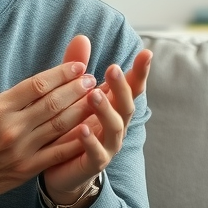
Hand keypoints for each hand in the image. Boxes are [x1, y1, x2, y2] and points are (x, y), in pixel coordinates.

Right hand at [0, 33, 99, 207]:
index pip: (37, 85)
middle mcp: (11, 127)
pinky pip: (57, 153)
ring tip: (96, 98)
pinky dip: (77, 140)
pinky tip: (91, 130)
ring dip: (80, 110)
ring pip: (59, 126)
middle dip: (76, 89)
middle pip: (53, 103)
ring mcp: (21, 150)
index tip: (78, 66)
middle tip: (92, 79)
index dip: (61, 74)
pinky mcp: (26, 168)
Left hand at [41, 40, 152, 205]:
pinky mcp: (93, 164)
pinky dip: (91, 141)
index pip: (132, 87)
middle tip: (112, 69)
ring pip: (114, 128)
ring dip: (106, 111)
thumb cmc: (69, 128)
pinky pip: (96, 153)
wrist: (61, 170)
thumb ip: (77, 69)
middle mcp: (116, 125)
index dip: (140, 71)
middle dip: (121, 87)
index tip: (146, 52)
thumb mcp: (73, 96)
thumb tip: (82, 37)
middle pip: (126, 105)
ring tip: (94, 95)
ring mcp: (108, 146)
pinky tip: (82, 129)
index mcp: (114, 107)